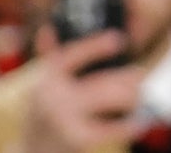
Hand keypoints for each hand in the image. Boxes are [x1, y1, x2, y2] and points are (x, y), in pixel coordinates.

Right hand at [14, 27, 144, 152]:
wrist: (32, 151)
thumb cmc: (42, 113)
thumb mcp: (42, 85)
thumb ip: (50, 58)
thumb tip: (47, 29)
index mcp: (48, 79)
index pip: (71, 56)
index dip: (95, 46)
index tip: (118, 39)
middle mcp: (53, 98)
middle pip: (99, 83)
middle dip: (125, 78)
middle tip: (139, 75)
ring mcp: (64, 120)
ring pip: (109, 102)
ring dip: (130, 97)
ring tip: (138, 96)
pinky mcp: (76, 139)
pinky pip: (109, 130)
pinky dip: (127, 126)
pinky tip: (139, 123)